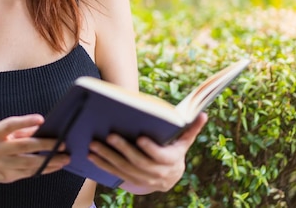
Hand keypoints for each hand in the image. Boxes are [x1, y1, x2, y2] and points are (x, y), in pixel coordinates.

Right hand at [0, 114, 69, 183]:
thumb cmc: (2, 142)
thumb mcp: (8, 133)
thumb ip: (24, 129)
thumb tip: (46, 128)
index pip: (10, 125)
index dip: (25, 122)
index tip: (42, 120)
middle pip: (23, 146)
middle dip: (45, 144)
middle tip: (62, 144)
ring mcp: (1, 165)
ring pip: (29, 163)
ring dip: (49, 161)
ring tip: (65, 158)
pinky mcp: (8, 176)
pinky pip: (30, 173)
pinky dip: (45, 169)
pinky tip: (56, 165)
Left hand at [87, 112, 207, 193]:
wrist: (170, 177)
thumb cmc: (175, 151)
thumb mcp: (184, 140)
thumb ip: (191, 128)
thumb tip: (203, 113)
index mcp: (172, 161)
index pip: (161, 157)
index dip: (151, 149)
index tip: (140, 138)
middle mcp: (158, 174)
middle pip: (138, 162)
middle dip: (123, 149)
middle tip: (110, 135)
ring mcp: (143, 180)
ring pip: (124, 169)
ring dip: (108, 157)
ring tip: (94, 144)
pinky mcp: (131, 181)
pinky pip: (115, 174)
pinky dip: (102, 165)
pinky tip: (91, 156)